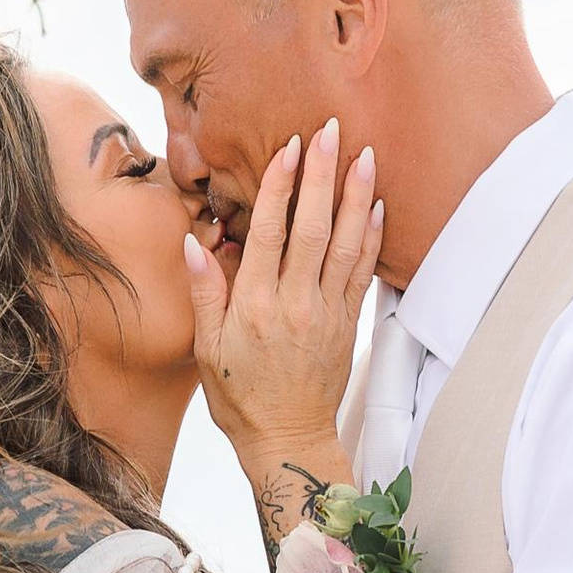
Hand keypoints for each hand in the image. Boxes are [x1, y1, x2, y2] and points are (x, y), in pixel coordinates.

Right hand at [185, 119, 382, 476]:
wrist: (287, 441)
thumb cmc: (240, 398)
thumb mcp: (206, 350)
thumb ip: (204, 294)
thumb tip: (195, 242)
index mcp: (253, 306)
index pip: (269, 233)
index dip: (280, 186)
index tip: (288, 148)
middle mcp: (294, 304)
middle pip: (311, 228)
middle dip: (322, 176)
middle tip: (330, 131)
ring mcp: (326, 313)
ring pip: (344, 244)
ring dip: (355, 196)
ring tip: (365, 154)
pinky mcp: (348, 324)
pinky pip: (363, 272)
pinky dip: (371, 236)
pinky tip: (377, 204)